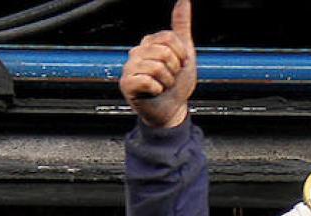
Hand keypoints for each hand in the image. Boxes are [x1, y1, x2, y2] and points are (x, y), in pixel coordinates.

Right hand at [120, 0, 195, 128]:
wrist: (172, 110)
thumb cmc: (177, 84)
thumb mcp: (184, 52)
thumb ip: (181, 25)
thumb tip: (184, 1)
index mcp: (149, 43)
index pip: (169, 38)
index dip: (180, 54)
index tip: (179, 65)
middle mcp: (136, 52)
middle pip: (164, 52)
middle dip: (174, 69)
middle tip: (170, 78)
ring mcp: (129, 68)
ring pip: (156, 66)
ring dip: (167, 81)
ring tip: (162, 86)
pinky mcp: (126, 84)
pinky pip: (146, 80)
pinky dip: (156, 89)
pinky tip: (154, 92)